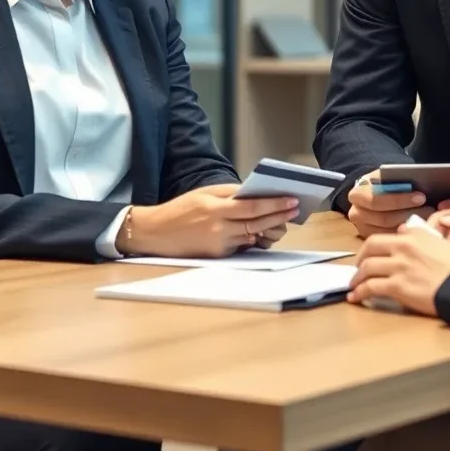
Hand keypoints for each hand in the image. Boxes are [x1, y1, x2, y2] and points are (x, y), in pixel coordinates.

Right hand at [118, 184, 298, 257]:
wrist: (155, 233)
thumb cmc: (181, 210)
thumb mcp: (204, 194)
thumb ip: (230, 194)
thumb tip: (255, 194)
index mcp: (216, 207)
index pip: (253, 206)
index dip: (275, 203)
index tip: (291, 199)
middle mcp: (219, 227)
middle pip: (257, 222)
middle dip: (279, 216)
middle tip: (294, 209)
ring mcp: (219, 244)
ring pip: (253, 236)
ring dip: (270, 228)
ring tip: (282, 220)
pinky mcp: (218, 256)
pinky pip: (242, 245)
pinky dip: (253, 238)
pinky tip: (263, 231)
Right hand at [347, 171, 431, 237]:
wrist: (374, 191)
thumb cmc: (384, 182)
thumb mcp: (387, 175)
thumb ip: (397, 179)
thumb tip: (418, 185)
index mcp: (357, 195)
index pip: (377, 200)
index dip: (400, 199)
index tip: (421, 196)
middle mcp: (356, 214)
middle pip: (384, 219)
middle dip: (409, 213)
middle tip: (430, 209)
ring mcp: (363, 229)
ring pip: (389, 232)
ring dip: (411, 225)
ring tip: (429, 217)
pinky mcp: (371, 240)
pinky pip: (391, 240)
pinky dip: (407, 234)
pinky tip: (421, 227)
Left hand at [347, 223, 449, 315]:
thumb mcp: (444, 243)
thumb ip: (425, 240)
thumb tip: (409, 240)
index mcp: (415, 234)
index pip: (388, 237)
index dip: (376, 248)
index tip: (373, 255)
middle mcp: (404, 246)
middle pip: (371, 247)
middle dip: (360, 258)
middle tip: (357, 268)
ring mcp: (400, 265)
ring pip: (367, 267)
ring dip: (356, 278)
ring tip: (353, 286)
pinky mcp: (398, 285)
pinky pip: (371, 287)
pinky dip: (360, 292)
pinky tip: (356, 298)